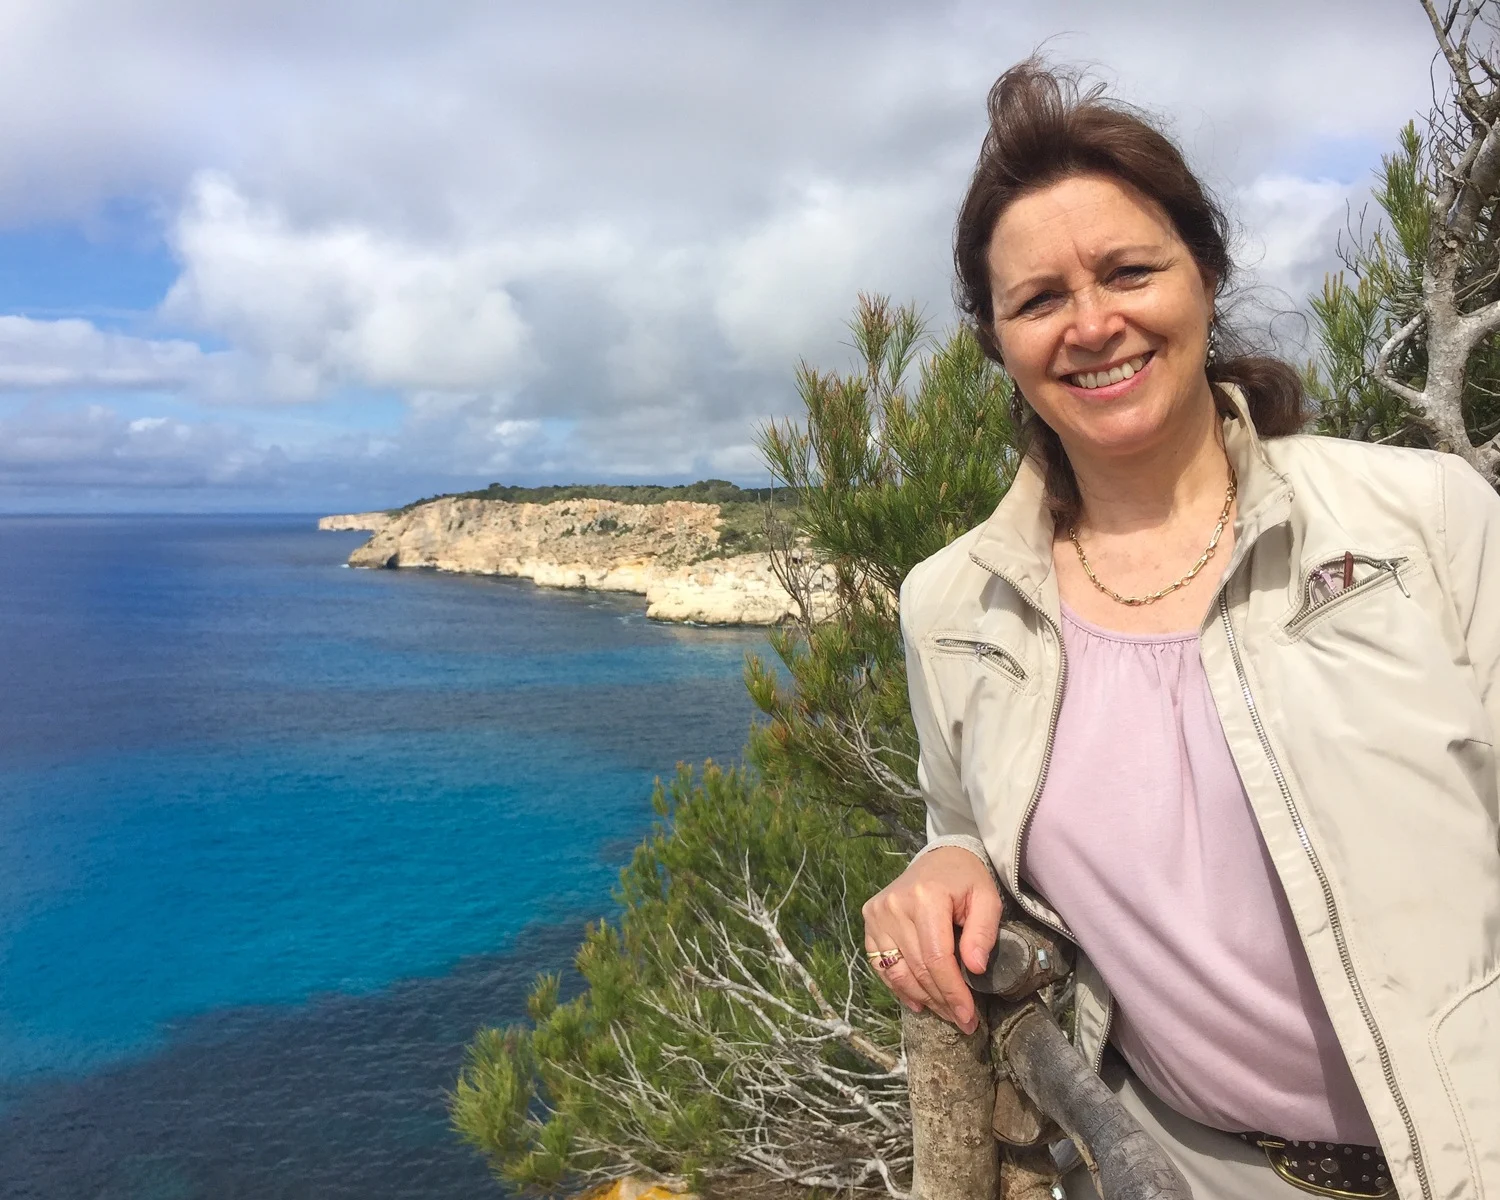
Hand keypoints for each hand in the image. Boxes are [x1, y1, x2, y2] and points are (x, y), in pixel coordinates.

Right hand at [861, 846, 1002, 1034]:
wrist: (939, 859)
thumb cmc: (966, 880)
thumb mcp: (987, 899)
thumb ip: (983, 932)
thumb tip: (974, 969)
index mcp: (925, 898)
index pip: (937, 958)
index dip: (952, 992)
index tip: (969, 1017)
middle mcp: (894, 907)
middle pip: (918, 969)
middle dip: (942, 1000)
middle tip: (963, 1021)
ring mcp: (877, 914)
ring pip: (897, 972)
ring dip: (923, 998)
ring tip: (945, 1013)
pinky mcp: (869, 921)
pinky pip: (881, 965)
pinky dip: (899, 988)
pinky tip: (919, 1002)